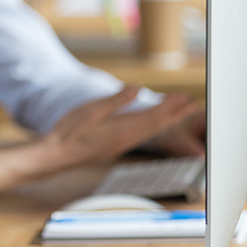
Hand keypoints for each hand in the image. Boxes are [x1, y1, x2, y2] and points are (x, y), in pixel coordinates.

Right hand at [39, 88, 198, 171]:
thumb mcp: (90, 111)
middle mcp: (125, 140)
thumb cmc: (68, 133)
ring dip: (165, 121)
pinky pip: (139, 135)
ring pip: (149, 132)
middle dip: (175, 114)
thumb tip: (137, 89)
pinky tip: (150, 124)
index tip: (185, 98)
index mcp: (122, 130)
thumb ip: (115, 101)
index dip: (171, 107)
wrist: (54, 157)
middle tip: (192, 104)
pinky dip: (151, 127)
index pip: (153, 117)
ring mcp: (119, 145)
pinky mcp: (113, 147)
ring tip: (178, 112)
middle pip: (156, 126)